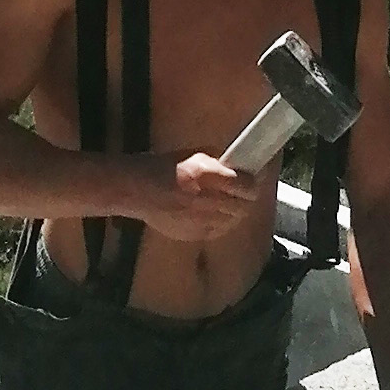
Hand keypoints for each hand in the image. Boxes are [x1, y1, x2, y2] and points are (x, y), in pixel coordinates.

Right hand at [137, 151, 264, 241]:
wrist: (136, 189)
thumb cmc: (162, 167)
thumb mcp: (193, 155)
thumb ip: (217, 162)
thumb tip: (238, 166)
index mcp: (206, 174)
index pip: (244, 184)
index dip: (252, 182)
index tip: (253, 179)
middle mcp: (205, 199)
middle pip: (242, 205)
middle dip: (247, 198)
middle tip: (247, 192)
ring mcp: (199, 219)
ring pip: (233, 221)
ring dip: (236, 212)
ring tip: (233, 204)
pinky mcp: (192, 234)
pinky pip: (218, 231)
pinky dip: (222, 224)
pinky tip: (218, 215)